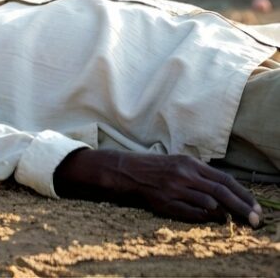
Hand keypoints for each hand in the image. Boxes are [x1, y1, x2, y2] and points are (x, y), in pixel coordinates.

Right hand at [54, 148, 262, 226]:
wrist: (127, 170)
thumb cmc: (158, 168)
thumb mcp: (181, 166)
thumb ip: (202, 178)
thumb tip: (223, 197)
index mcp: (190, 163)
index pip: (224, 178)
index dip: (243, 194)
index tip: (256, 207)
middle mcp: (184, 173)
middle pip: (220, 191)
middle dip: (242, 207)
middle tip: (255, 220)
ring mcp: (174, 188)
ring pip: (207, 203)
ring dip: (224, 214)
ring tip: (237, 222)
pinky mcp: (164, 201)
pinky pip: (189, 213)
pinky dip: (203, 218)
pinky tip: (211, 220)